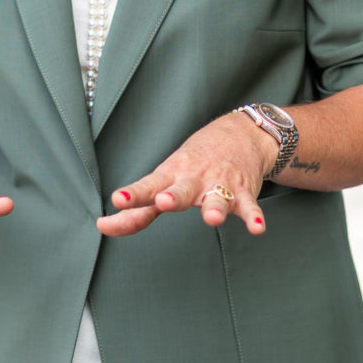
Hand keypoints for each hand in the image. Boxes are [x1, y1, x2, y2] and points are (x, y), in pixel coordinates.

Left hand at [97, 111, 275, 237]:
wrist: (241, 134)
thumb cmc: (195, 162)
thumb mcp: (165, 178)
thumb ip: (138, 209)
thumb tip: (105, 226)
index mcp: (171, 176)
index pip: (148, 186)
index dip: (133, 195)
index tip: (118, 200)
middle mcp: (193, 180)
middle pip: (181, 190)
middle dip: (172, 197)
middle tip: (164, 201)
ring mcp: (219, 185)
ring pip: (217, 198)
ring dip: (215, 208)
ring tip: (213, 219)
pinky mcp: (243, 191)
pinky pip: (249, 206)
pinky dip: (254, 217)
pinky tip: (257, 228)